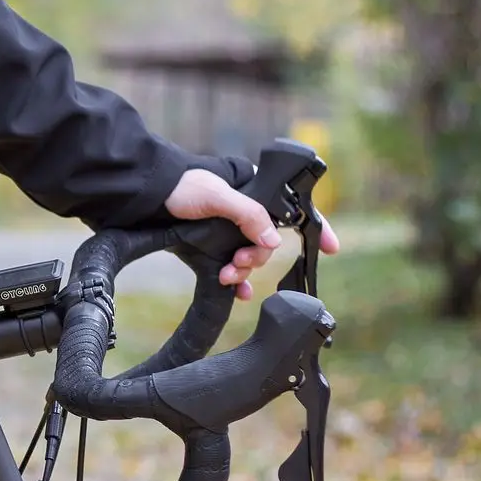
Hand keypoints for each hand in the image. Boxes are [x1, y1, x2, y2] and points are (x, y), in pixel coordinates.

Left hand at [164, 167, 341, 300]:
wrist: (147, 197)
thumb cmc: (182, 187)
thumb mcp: (218, 197)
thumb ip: (248, 215)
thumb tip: (274, 242)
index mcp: (255, 191)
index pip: (294, 209)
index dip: (317, 228)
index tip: (333, 247)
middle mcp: (246, 212)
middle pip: (267, 242)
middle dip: (256, 258)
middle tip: (238, 263)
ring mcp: (229, 230)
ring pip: (250, 257)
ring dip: (243, 271)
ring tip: (227, 276)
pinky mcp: (212, 245)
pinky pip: (232, 268)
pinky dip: (237, 283)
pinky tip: (239, 294)